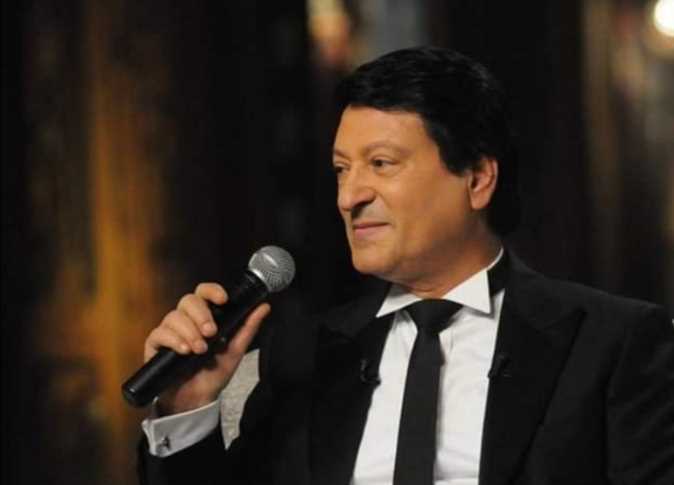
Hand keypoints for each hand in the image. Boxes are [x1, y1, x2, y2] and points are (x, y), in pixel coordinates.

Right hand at [144, 282, 270, 414]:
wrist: (197, 400)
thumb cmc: (214, 373)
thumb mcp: (235, 350)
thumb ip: (248, 327)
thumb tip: (264, 306)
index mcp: (204, 316)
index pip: (204, 292)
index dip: (212, 290)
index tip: (223, 299)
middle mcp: (186, 320)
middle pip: (188, 300)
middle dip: (201, 315)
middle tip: (211, 333)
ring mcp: (170, 331)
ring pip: (174, 316)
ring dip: (190, 332)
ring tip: (199, 350)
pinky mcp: (155, 345)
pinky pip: (159, 333)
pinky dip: (174, 340)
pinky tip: (184, 351)